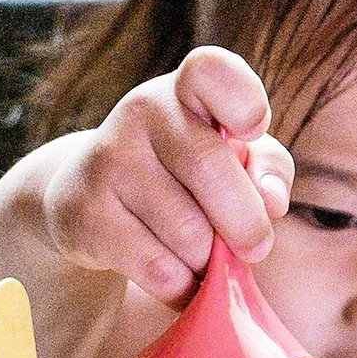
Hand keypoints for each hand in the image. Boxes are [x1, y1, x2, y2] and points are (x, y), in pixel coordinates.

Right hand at [39, 46, 294, 305]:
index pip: (211, 71)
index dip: (244, 103)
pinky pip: (158, 268)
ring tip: (203, 258)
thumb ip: (267, 169)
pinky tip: (180, 280)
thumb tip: (271, 201)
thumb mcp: (234, 158)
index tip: (250, 135)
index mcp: (185, 90)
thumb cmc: (183, 174)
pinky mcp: (85, 214)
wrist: (89, 196)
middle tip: (256, 247)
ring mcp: (107, 160)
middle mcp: (142, 112)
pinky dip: (182, 287)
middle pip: (209, 167)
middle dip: (246, 223)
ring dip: (209, 261)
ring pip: (187, 232)